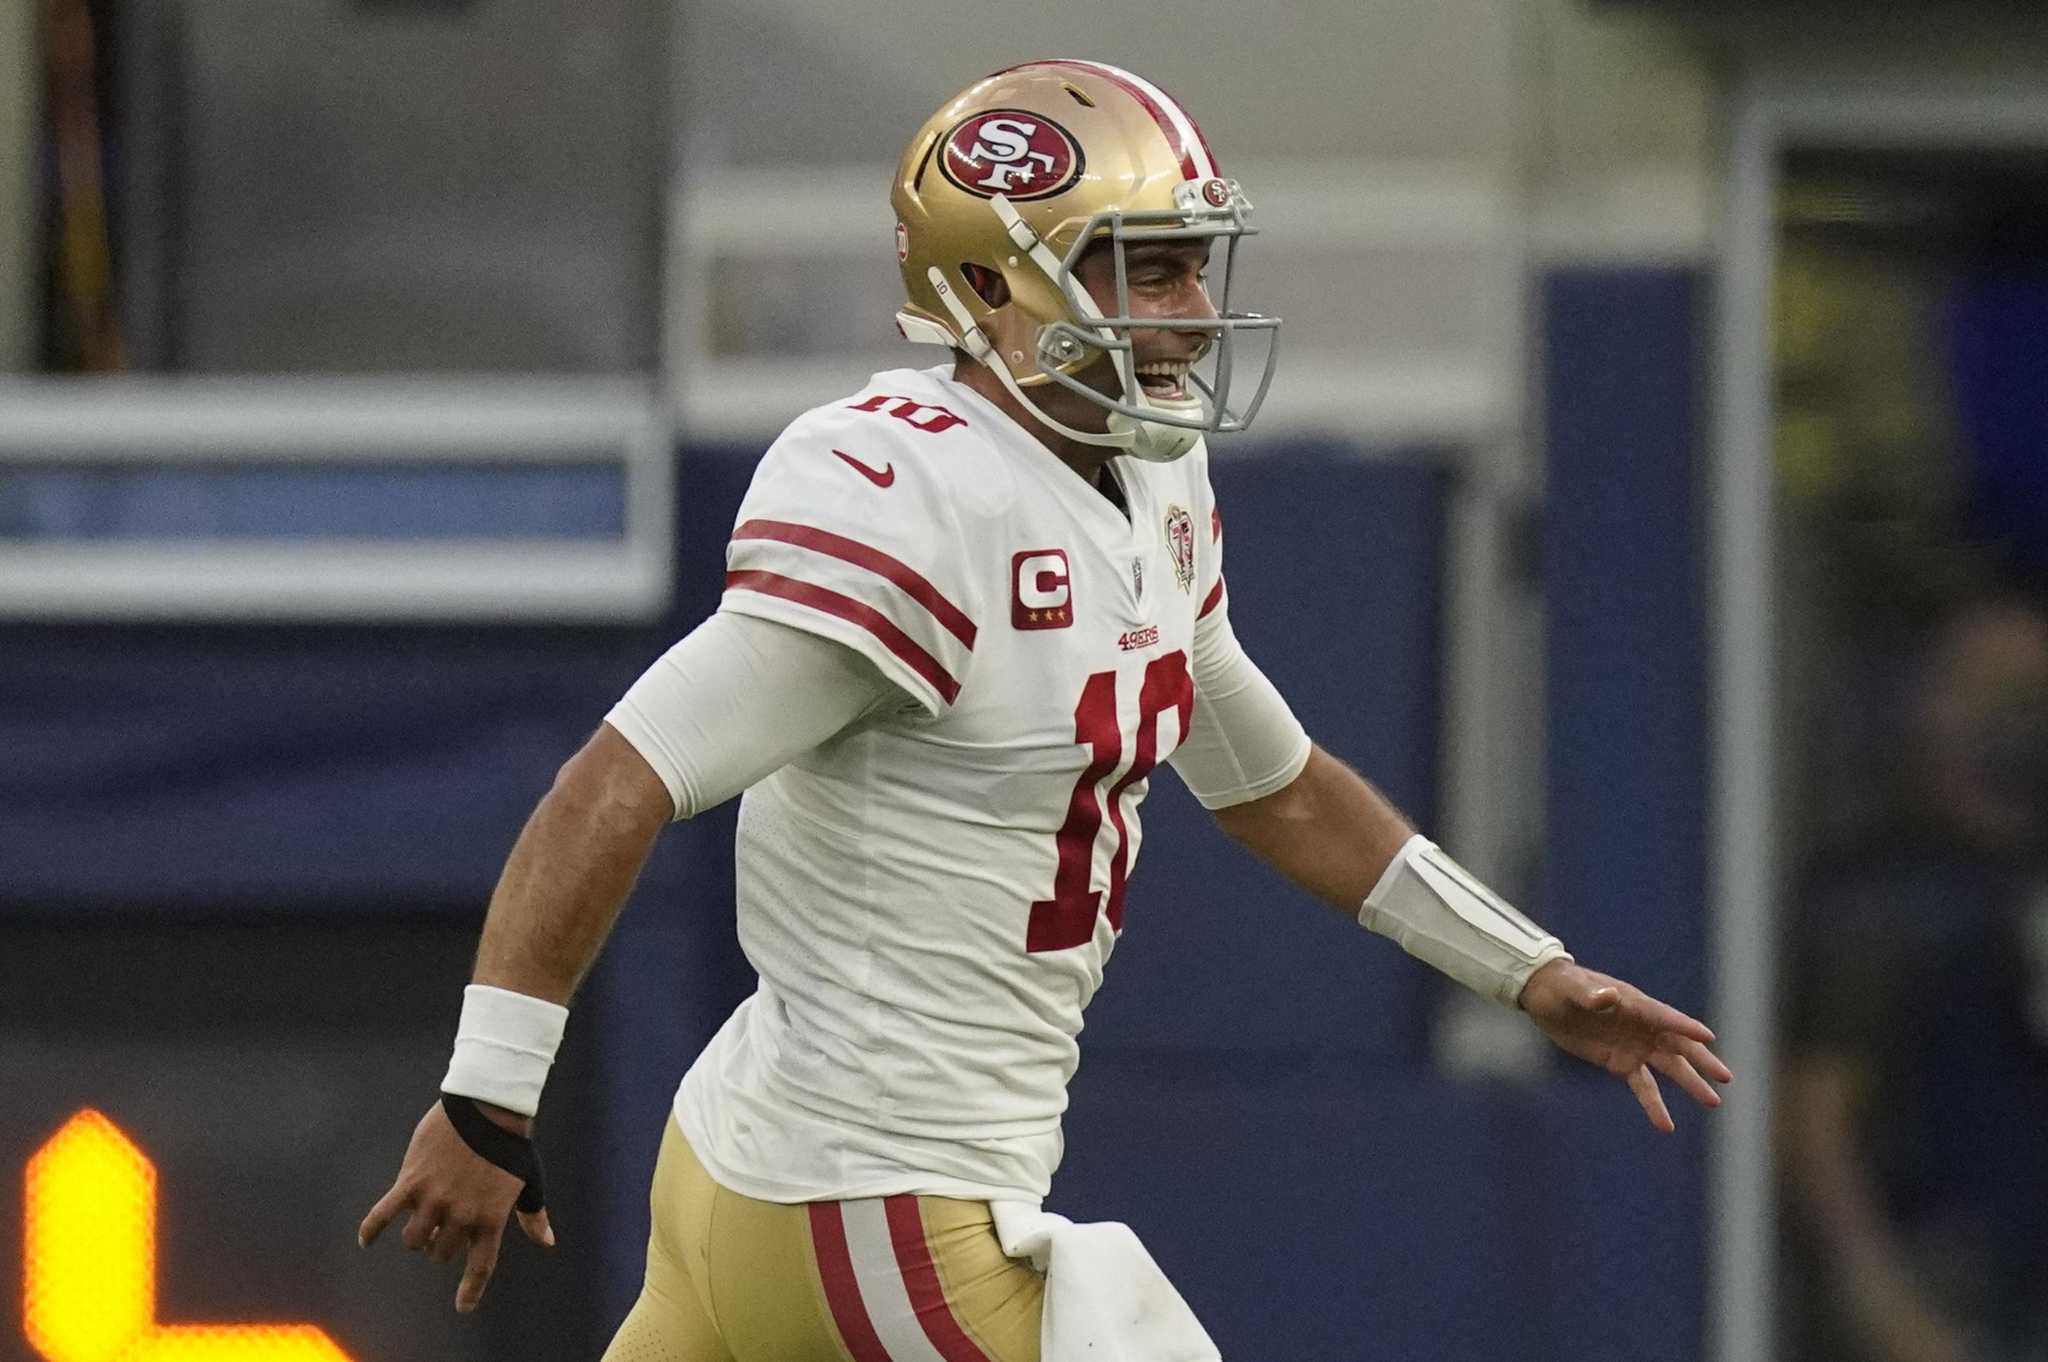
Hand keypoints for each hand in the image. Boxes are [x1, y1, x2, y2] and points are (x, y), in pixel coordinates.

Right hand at [358, 1099, 555, 1312]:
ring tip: (423, 1220)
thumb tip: (547, 1242)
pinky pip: (383, 1214)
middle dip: (441, 1246)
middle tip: (444, 1227)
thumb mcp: (530, 1180)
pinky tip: (366, 1240)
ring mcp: (433, 1199)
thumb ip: (532, 1215)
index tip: (463, 1307)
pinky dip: (372, 1229)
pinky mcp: (410, 1181)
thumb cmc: (511, 1144)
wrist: (486, 1105)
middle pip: (440, 1253)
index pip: (480, 1266)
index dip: (471, 1290)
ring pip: (414, 1240)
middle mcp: (460, 1215)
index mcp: (491, 1218)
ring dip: (417, 1236)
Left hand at [1518, 960, 1732, 1132]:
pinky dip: (1654, 1105)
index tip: (1708, 1037)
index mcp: (1635, 1004)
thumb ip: (1591, 995)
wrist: (1547, 997)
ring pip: (1669, 1068)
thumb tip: (1610, 997)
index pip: (1665, 1017)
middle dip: (1701, 1060)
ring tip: (1713, 1102)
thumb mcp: (1573, 989)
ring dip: (1690, 1083)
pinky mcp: (1621, 1063)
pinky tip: (1666, 1126)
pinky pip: (1643, 1086)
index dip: (1684, 1026)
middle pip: (1678, 1045)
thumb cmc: (1562, 985)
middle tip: (1725, 1078)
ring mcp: (1635, 1046)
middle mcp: (1642, 1026)